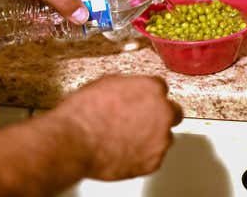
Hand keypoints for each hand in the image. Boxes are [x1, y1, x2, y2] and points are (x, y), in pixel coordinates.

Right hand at [53, 75, 182, 179]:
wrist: (75, 141)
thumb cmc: (84, 113)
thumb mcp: (104, 84)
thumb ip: (127, 86)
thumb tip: (128, 89)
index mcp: (151, 89)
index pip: (160, 87)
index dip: (148, 95)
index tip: (141, 100)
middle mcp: (162, 112)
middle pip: (172, 112)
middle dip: (158, 114)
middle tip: (139, 118)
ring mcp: (160, 139)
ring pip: (164, 136)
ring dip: (150, 135)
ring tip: (126, 137)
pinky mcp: (153, 162)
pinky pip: (153, 156)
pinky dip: (142, 154)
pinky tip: (124, 149)